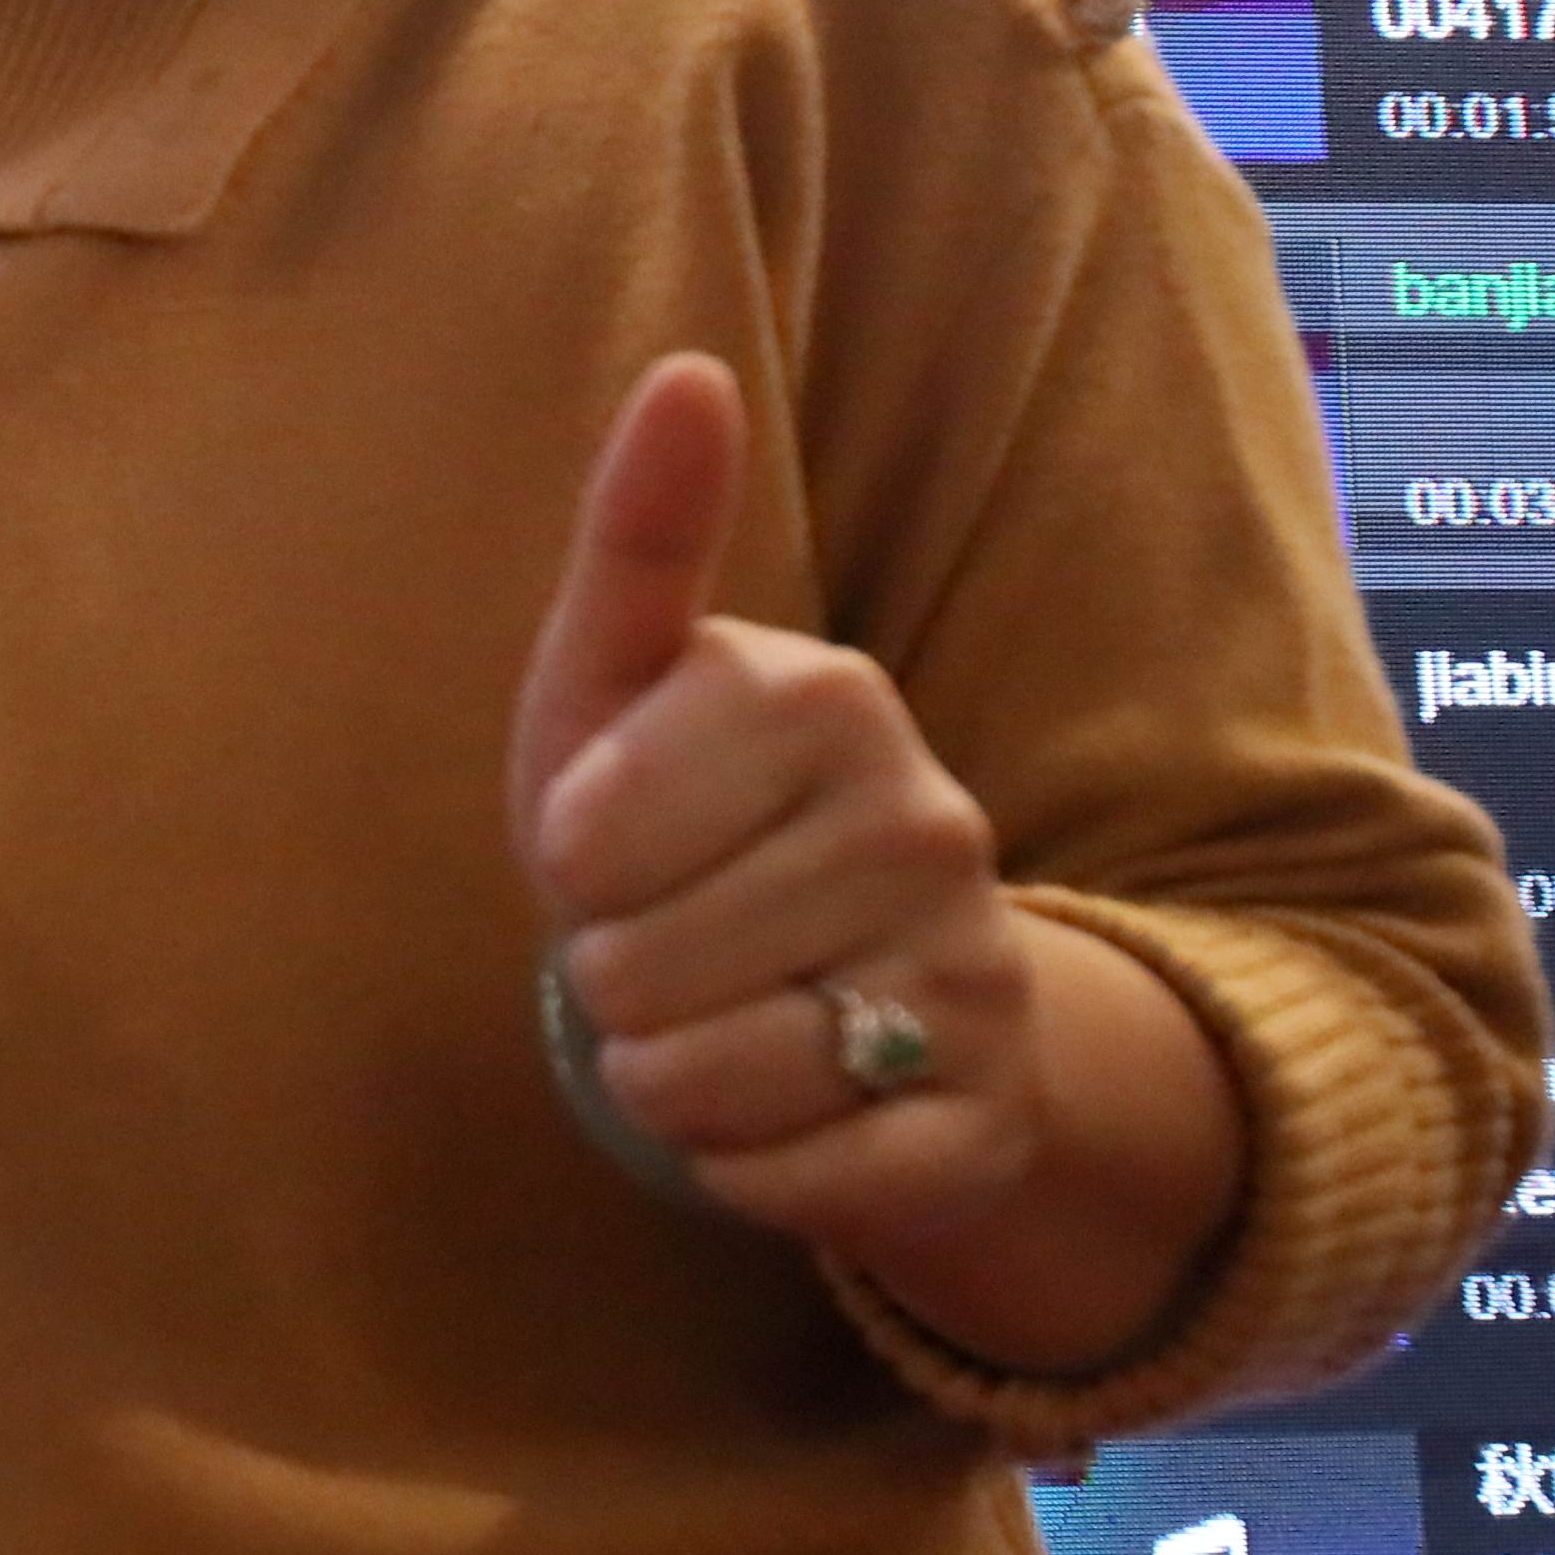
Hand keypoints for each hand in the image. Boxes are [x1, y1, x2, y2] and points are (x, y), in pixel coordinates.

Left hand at [507, 355, 1237, 1371]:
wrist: (841, 984)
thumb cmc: (675, 817)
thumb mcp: (618, 681)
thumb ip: (641, 533)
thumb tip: (685, 368)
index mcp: (829, 697)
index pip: (594, 832)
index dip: (570, 865)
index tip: (610, 844)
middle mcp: (930, 822)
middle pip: (640, 968)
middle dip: (612, 978)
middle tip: (669, 940)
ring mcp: (975, 973)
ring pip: (711, 1080)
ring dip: (662, 1079)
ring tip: (709, 1019)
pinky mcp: (984, 1120)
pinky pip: (801, 1185)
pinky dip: (745, 1168)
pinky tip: (776, 1107)